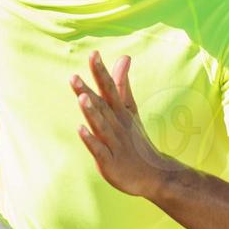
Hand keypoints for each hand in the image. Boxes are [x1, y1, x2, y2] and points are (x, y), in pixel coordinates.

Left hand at [70, 51, 176, 198]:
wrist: (155, 174)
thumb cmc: (136, 140)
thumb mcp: (130, 109)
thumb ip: (122, 84)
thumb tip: (124, 56)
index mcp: (120, 113)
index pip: (110, 89)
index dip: (101, 72)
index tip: (93, 54)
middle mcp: (117, 125)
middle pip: (102, 106)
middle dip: (88, 91)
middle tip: (73, 76)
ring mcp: (114, 144)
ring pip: (101, 126)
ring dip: (91, 112)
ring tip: (81, 98)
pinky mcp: (110, 162)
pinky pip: (99, 150)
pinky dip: (91, 140)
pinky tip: (80, 130)